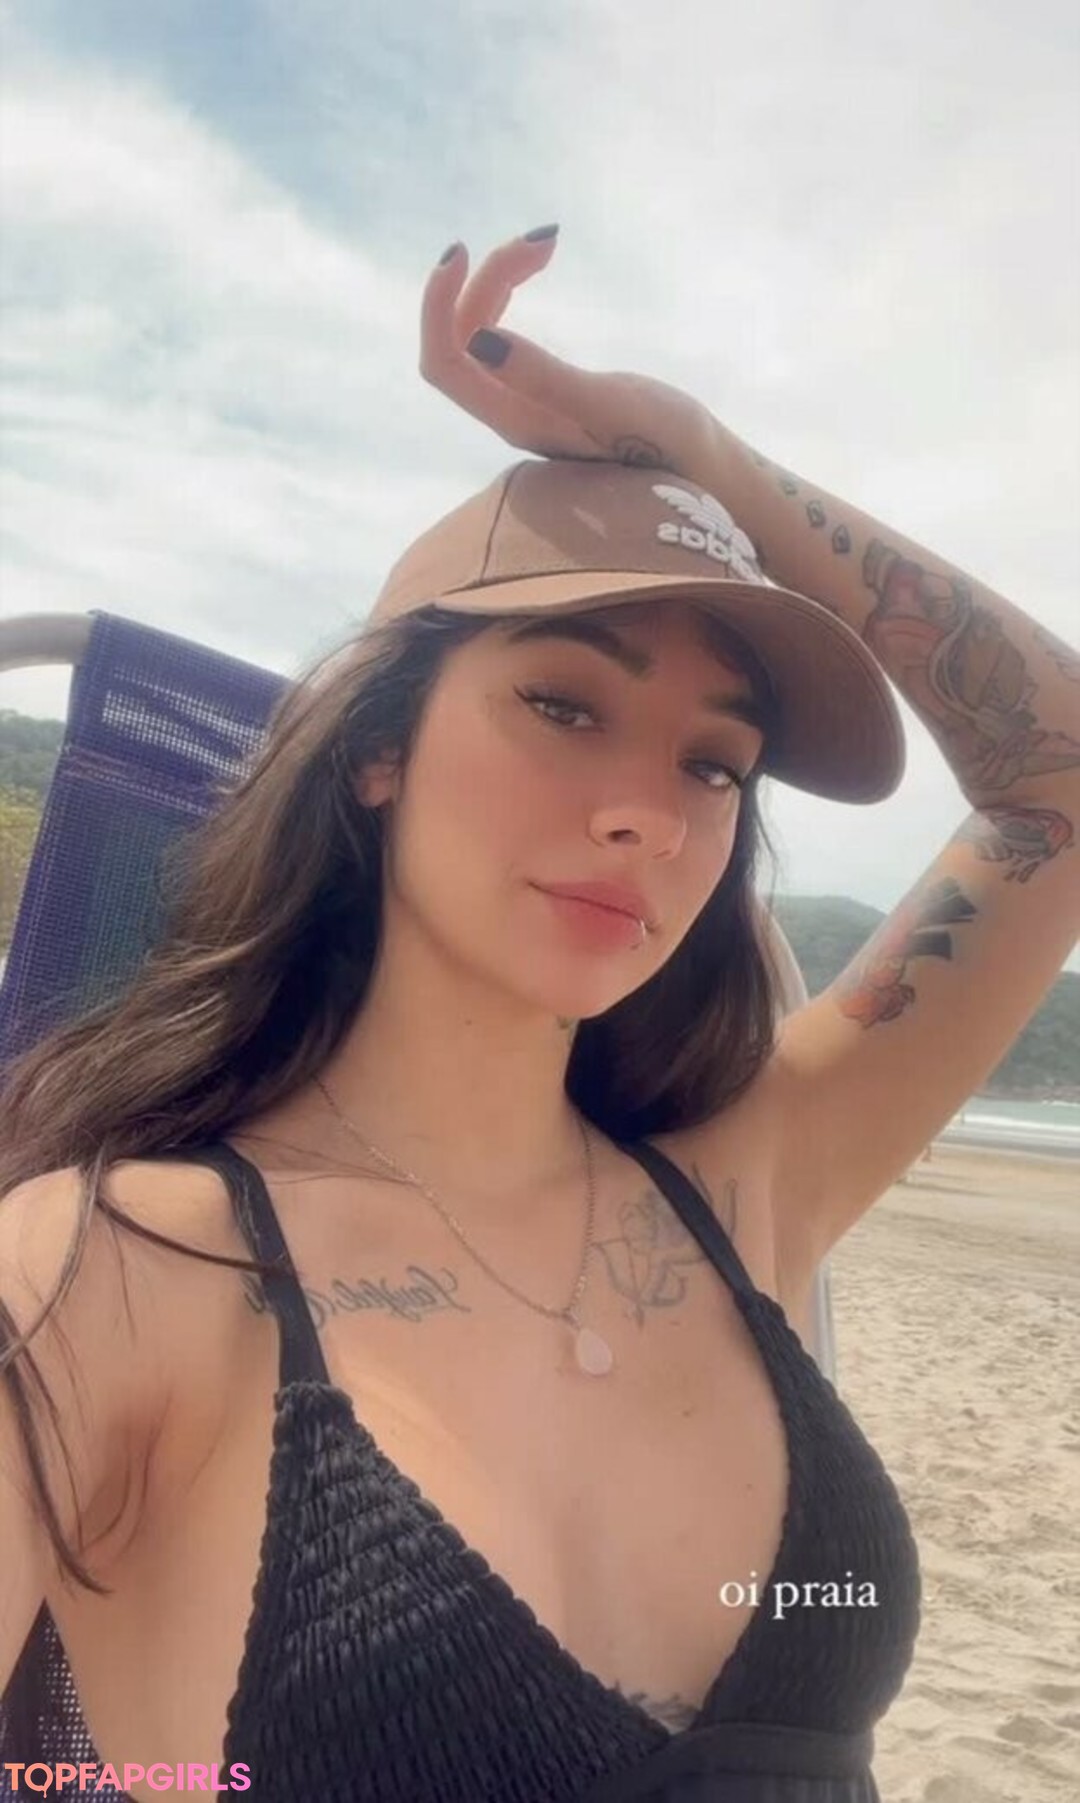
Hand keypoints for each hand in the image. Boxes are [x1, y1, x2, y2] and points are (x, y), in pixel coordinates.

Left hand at [419, 229, 720, 479]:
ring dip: (499, 280)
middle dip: (486, 280)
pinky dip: (509, 294)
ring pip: (480, 333)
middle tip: (546, 239)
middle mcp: (511, 415)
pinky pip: (501, 337)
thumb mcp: (611, 407)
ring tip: (547, 243)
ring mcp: (527, 405)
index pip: (445, 364)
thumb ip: (546, 379)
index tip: (466, 251)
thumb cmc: (668, 447)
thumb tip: (478, 341)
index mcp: (516, 421)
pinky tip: (540, 266)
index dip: (439, 308)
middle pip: (462, 339)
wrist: (707, 474)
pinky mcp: (548, 393)